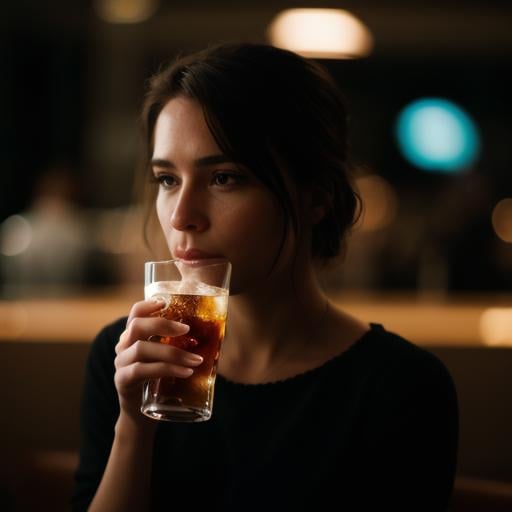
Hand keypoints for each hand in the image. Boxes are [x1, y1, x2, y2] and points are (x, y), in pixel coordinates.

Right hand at [113, 299, 203, 426]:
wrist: (142, 416)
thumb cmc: (160, 382)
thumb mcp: (166, 359)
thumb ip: (179, 345)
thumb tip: (214, 333)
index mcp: (133, 337)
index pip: (135, 313)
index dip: (148, 305)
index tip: (166, 302)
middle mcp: (122, 347)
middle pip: (137, 326)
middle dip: (164, 325)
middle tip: (187, 329)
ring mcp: (121, 364)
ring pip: (142, 349)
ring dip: (173, 352)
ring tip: (197, 360)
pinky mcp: (123, 381)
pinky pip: (142, 370)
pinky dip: (166, 369)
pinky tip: (185, 372)